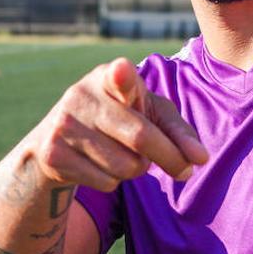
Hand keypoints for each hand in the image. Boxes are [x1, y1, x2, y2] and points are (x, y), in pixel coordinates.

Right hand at [29, 58, 207, 190]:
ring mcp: (64, 125)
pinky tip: (101, 165)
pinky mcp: (52, 155)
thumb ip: (178, 131)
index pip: (118, 76)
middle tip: (184, 170)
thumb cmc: (119, 120)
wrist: (55, 139)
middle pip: (141, 137)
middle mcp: (83, 95)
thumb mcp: (149, 114)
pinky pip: (107, 183)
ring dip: (137, 169)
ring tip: (124, 155)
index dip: (122, 76)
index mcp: (110, 77)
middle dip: (170, 158)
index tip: (122, 70)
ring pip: (126, 166)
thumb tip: (200, 159)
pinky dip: (115, 181)